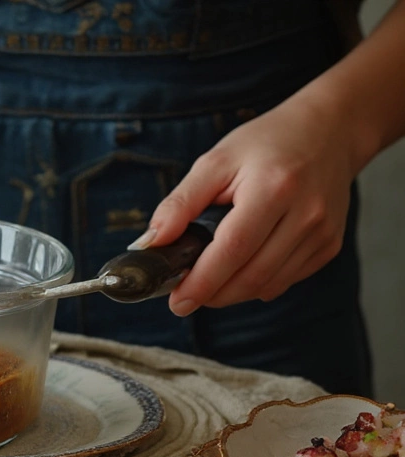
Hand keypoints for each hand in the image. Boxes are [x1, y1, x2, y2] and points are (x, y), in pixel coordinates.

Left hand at [137, 97, 356, 315]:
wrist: (328, 133)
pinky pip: (285, 280)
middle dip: (213, 294)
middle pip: (252, 276)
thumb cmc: (266, 145)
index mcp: (274, 188)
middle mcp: (306, 214)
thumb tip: (150, 243)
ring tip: (208, 280)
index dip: (202, 282)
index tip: (176, 301)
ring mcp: (322, 233)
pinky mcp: (329, 246)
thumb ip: (180, 203)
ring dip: (232, 293)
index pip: (233, 249)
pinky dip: (256, 284)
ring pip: (268, 285)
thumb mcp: (215, 162)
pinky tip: (240, 268)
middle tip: (184, 295)